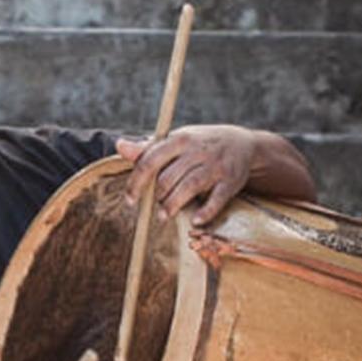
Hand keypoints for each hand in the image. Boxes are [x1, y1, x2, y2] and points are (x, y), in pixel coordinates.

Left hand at [116, 125, 257, 225]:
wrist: (243, 143)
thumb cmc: (199, 144)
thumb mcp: (175, 140)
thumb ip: (147, 148)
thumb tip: (119, 146)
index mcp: (179, 139)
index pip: (150, 161)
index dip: (136, 183)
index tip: (129, 200)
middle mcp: (197, 150)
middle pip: (168, 178)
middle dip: (156, 197)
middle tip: (152, 210)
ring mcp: (215, 165)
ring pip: (189, 187)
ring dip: (173, 206)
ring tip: (163, 216)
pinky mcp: (231, 181)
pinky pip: (217, 199)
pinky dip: (205, 212)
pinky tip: (195, 221)